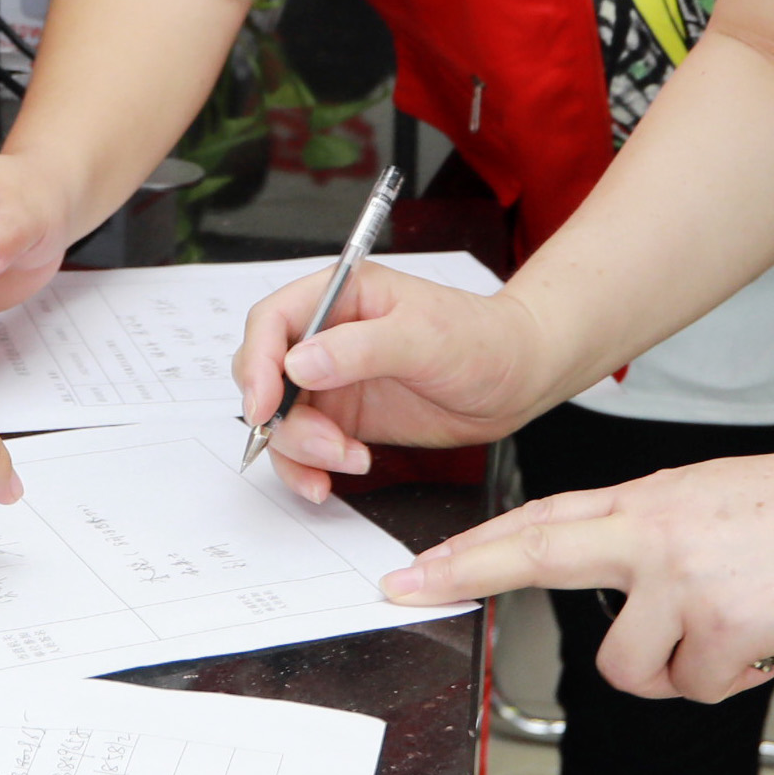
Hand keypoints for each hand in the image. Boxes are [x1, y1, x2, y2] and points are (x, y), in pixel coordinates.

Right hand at [233, 265, 571, 504]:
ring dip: (301, 449)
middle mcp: (327, 336)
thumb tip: (298, 364)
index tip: (264, 406)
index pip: (272, 321)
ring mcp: (333, 380)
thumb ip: (360, 348)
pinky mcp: (345, 418)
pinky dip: (308, 467)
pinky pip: (305, 446)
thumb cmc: (482, 339)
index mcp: (340, 295)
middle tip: (323, 444)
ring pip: (282, 419)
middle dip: (282, 417)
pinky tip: (331, 479)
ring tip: (348, 459)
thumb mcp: (424, 337)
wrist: (517, 379)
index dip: (256, 363)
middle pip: (266, 375)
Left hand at [379, 440, 773, 700]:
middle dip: (463, 572)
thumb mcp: (706, 500)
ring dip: (673, 675)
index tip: (416, 565)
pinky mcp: (721, 623)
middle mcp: (651, 533)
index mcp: (645, 503)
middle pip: (534, 553)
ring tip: (724, 644)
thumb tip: (612, 574)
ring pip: (628, 666)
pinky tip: (762, 645)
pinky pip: (697, 685)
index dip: (474, 547)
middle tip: (409, 588)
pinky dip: (730, 681)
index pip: (540, 523)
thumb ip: (649, 534)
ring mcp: (682, 577)